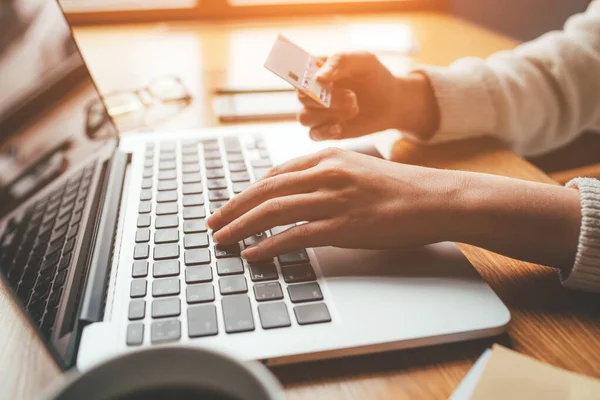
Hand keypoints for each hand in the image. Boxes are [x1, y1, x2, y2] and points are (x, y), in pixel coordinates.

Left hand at [207, 148, 462, 261]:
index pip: (275, 173)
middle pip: (266, 190)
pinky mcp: (344, 225)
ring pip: (273, 211)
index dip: (248, 191)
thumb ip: (327, 176)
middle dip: (233, 208)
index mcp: (329, 157)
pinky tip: (253, 254)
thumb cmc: (401, 188)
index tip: (231, 205)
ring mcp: (334, 198)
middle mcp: (326, 172)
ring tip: (222, 240)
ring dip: (241, 227)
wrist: (437, 198)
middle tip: (212, 223)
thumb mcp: (359, 171)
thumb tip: (298, 192)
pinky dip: (268, 246)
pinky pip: (295, 235)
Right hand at [297, 52, 439, 140]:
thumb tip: (318, 78)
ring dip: (327, 115)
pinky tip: (340, 127)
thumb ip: (340, 63)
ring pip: (304, 117)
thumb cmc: (375, 77)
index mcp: (317, 70)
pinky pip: (313, 134)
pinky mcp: (325, 130)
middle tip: (352, 97)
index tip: (319, 81)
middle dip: (325, 99)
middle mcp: (313, 91)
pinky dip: (324, 131)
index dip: (301, 77)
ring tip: (353, 109)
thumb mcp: (364, 61)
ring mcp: (318, 112)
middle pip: (302, 97)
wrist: (392, 102)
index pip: (296, 72)